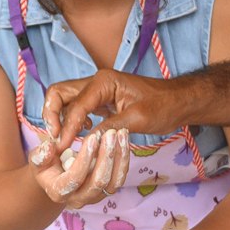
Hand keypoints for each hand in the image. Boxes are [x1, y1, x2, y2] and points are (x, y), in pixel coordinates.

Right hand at [27, 127, 129, 210]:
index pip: (75, 178)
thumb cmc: (45, 166)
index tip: (92, 138)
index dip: (84, 159)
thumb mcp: (37, 159)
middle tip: (110, 133)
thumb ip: (41, 155)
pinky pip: (120, 177)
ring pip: (113, 181)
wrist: (55, 177)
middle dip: (106, 156)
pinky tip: (123, 140)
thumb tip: (50, 146)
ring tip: (121, 133)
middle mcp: (78, 199)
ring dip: (119, 156)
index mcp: (58, 192)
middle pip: (98, 182)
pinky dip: (124, 158)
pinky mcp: (106, 191)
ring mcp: (94, 197)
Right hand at [41, 69, 187, 157]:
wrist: (178, 101)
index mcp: (103, 82)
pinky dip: (72, 120)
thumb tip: (85, 143)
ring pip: (65, 100)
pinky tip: (82, 133)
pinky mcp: (101, 100)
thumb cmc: (162, 107)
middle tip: (54, 139)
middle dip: (51, 115)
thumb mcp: (136, 120)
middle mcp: (96, 82)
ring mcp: (97, 90)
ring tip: (64, 140)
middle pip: (59, 93)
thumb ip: (109, 128)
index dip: (67, 127)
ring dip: (60, 118)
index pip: (75, 105)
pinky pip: (77, 107)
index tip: (62, 147)